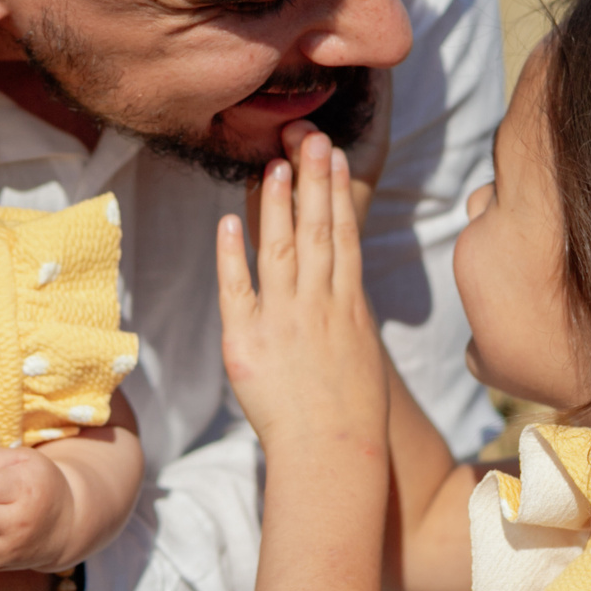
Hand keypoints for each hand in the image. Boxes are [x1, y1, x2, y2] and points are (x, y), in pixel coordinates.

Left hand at [217, 128, 389, 453]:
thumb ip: (347, 326)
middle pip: (316, 230)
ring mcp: (285, 320)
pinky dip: (231, 254)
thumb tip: (338, 305)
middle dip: (312, 180)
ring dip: (277, 204)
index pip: (343, 236)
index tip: (332, 155)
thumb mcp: (362, 361)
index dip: (336, 192)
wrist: (333, 454)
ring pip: (281, 249)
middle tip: (309, 137)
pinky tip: (228, 221)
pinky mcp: (248, 341)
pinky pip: (237, 289)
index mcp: (350, 308)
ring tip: (274, 164)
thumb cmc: (352, 419)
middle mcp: (319, 305)